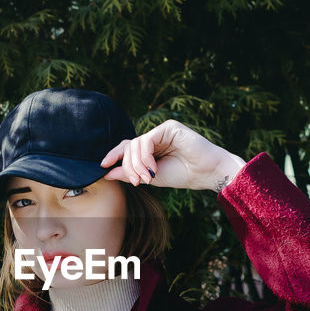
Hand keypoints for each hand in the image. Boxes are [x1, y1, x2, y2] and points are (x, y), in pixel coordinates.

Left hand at [99, 119, 245, 191]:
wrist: (206, 173)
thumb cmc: (184, 175)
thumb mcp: (151, 177)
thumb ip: (131, 173)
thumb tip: (107, 173)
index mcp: (151, 148)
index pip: (127, 148)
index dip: (114, 155)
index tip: (103, 166)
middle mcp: (155, 137)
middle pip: (129, 147)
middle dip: (129, 166)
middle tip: (138, 182)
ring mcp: (162, 131)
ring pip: (136, 144)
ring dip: (137, 164)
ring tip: (148, 179)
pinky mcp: (169, 127)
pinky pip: (147, 140)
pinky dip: (145, 156)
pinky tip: (153, 168)